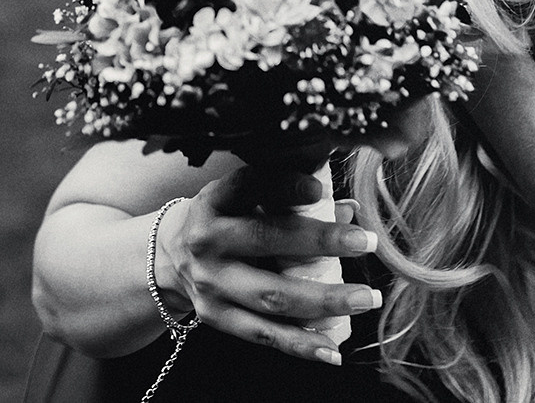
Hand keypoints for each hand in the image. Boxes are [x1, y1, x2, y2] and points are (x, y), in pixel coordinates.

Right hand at [156, 166, 382, 365]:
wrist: (169, 258)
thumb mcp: (243, 200)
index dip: (284, 187)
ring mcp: (210, 283)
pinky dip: (299, 345)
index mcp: (215, 201)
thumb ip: (291, 201)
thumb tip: (351, 212)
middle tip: (365, 242)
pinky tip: (331, 350)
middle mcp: (208, 240)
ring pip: (271, 295)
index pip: (248, 185)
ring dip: (323, 300)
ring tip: (363, 298)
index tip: (320, 189)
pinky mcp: (215, 317)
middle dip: (319, 242)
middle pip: (265, 239)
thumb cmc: (222, 220)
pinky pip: (262, 335)